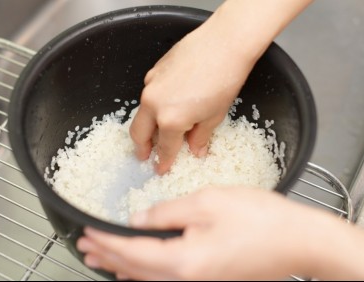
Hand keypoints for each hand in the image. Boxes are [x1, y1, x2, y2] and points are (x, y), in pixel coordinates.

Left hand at [76, 187, 319, 279]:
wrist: (300, 241)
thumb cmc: (261, 219)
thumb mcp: (207, 202)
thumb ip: (167, 212)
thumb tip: (138, 218)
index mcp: (182, 261)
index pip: (131, 251)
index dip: (105, 240)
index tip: (85, 231)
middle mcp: (186, 281)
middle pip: (134, 271)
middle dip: (106, 256)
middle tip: (83, 246)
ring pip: (148, 279)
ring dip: (121, 266)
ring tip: (100, 258)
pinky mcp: (209, 281)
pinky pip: (166, 281)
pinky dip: (144, 273)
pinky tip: (136, 269)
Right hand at [129, 21, 252, 174]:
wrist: (225, 43)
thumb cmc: (225, 79)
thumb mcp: (215, 115)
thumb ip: (200, 136)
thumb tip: (195, 149)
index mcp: (170, 120)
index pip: (164, 148)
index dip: (163, 161)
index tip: (160, 168)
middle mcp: (154, 104)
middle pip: (138, 132)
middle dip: (141, 147)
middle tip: (145, 155)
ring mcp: (151, 85)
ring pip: (142, 112)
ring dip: (146, 125)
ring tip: (156, 132)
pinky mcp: (153, 71)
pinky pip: (149, 94)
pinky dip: (154, 105)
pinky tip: (168, 104)